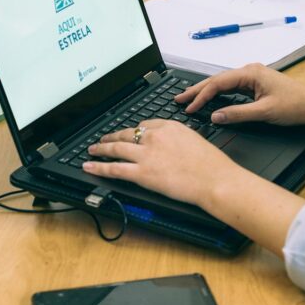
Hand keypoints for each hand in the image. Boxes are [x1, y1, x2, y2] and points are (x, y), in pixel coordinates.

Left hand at [84, 120, 241, 208]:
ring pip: (116, 148)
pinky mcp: (142, 173)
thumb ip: (178, 139)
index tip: (130, 133)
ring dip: (101, 148)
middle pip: (126, 133)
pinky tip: (89, 166)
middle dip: (112, 136)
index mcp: (169, 127)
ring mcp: (146, 154)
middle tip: (103, 139)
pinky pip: (115, 168)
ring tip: (92, 150)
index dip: (134, 130)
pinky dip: (99, 167)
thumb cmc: (211, 165)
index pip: (145, 125)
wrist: (214, 179)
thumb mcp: (195, 140)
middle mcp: (155, 137)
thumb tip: (171, 145)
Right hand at [176, 63, 304, 126]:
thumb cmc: (295, 106)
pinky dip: (218, 95)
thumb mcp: (264, 112)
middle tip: (178, 99)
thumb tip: (215, 116)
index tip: (190, 107)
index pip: (218, 83)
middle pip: (217, 80)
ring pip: (223, 84)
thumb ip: (238, 114)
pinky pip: (231, 88)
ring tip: (189, 99)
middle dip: (197, 90)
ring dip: (206, 92)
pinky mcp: (255, 85)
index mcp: (250, 73)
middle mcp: (250, 71)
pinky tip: (209, 100)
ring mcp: (253, 78)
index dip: (201, 96)